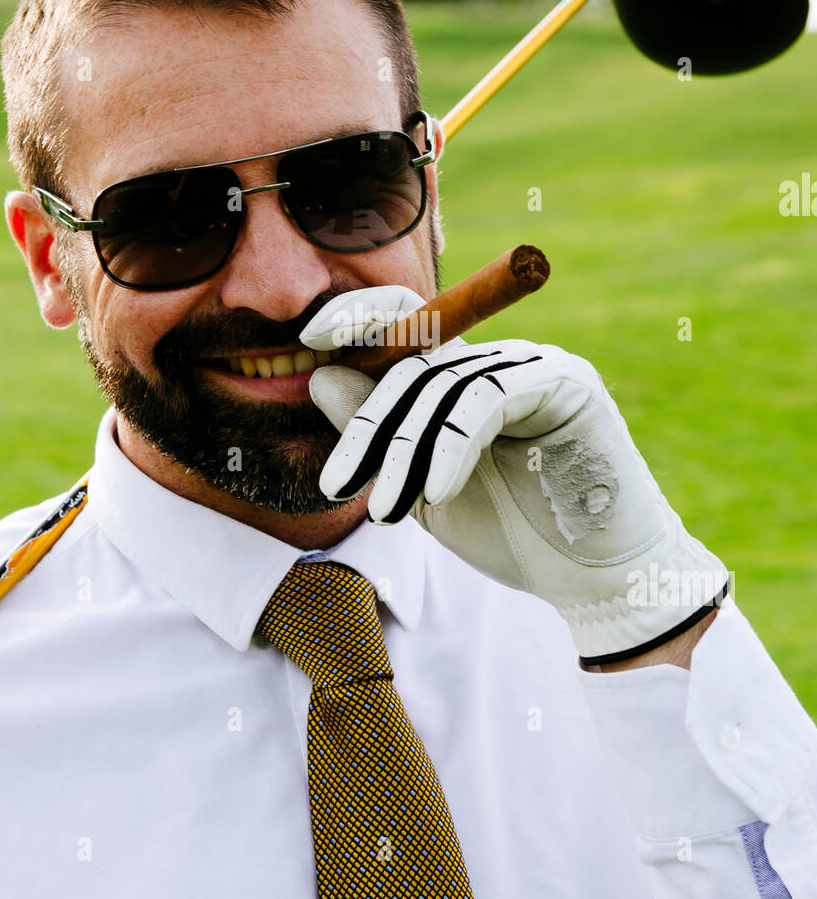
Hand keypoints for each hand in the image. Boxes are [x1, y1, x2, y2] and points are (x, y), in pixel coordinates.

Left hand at [301, 287, 728, 663]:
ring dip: (403, 449)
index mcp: (468, 374)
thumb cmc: (514, 535)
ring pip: (444, 382)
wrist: (593, 581)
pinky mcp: (567, 383)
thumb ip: (379, 434)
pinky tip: (435, 496)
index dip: (357, 317)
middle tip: (337, 485)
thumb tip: (318, 375)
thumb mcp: (421, 487)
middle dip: (367, 422)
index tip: (305, 343)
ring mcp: (537, 364)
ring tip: (384, 511)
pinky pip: (487, 398)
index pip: (408, 319)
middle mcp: (502, 358)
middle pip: (415, 357)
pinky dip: (451, 446)